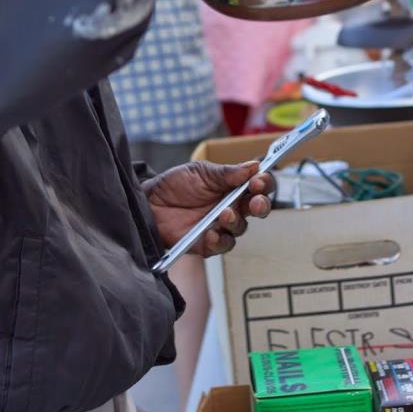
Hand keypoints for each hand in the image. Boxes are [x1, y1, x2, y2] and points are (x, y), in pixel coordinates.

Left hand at [144, 160, 271, 257]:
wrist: (149, 203)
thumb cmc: (175, 185)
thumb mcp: (199, 172)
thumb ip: (225, 173)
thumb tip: (254, 166)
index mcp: (233, 186)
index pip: (258, 185)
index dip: (264, 183)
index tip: (258, 180)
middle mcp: (232, 206)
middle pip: (258, 208)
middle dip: (261, 204)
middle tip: (255, 201)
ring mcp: (221, 226)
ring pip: (241, 227)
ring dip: (236, 221)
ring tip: (225, 214)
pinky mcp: (208, 243)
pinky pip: (222, 245)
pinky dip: (220, 240)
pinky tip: (212, 233)